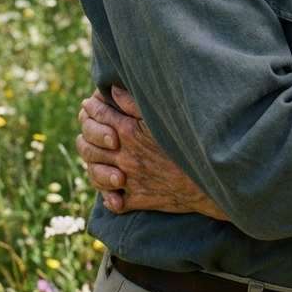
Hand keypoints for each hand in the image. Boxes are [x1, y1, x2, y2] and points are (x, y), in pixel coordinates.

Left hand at [76, 86, 226, 219]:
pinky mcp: (136, 200)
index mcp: (129, 132)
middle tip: (84, 124)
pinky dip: (108, 195)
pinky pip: (112, 201)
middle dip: (85, 131)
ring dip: (89, 161)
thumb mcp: (163, 115)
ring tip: (88, 152)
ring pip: (95, 172)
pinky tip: (109, 189)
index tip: (88, 102)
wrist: (206, 177)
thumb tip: (112, 89)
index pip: (100, 116)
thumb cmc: (187, 141)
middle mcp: (124, 156)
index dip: (92, 107)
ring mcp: (127, 180)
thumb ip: (135, 102)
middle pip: (90, 143)